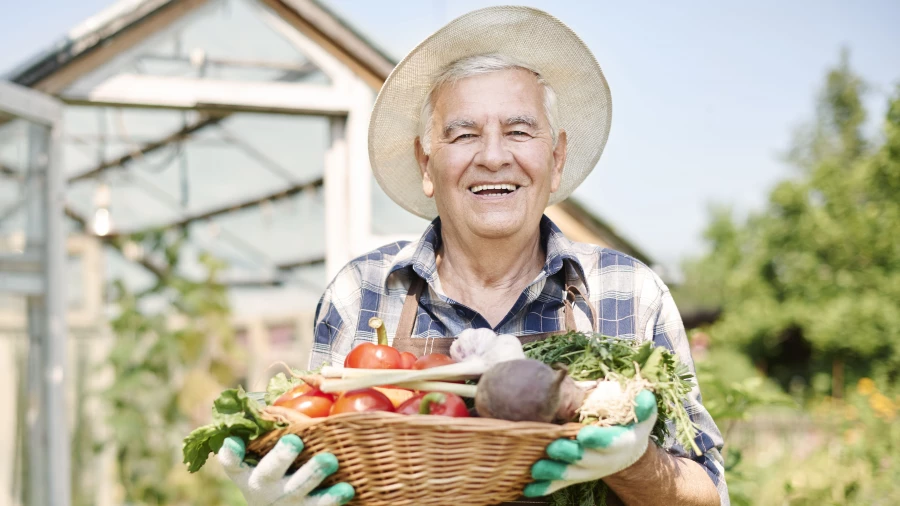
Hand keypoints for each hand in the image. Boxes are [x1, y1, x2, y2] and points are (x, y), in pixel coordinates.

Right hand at [219, 434, 354, 505]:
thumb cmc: (275, 474)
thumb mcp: (261, 457)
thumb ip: (268, 430)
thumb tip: (290, 384)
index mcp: (248, 471)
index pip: (233, 462)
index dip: (231, 452)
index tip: (234, 441)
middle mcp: (263, 487)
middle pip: (268, 473)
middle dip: (280, 457)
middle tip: (294, 441)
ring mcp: (285, 501)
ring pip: (297, 490)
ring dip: (313, 474)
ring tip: (330, 460)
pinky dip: (332, 499)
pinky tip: (347, 488)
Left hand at [524, 390, 657, 497]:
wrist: (627, 453)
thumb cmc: (631, 428)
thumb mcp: (642, 417)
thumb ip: (644, 407)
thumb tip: (644, 397)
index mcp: (620, 444)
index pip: (609, 442)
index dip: (598, 439)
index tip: (584, 435)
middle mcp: (603, 461)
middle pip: (585, 460)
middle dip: (568, 455)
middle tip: (553, 448)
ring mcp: (587, 470)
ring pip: (569, 474)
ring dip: (552, 472)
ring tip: (536, 469)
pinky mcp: (575, 476)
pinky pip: (559, 484)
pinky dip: (544, 488)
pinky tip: (528, 489)